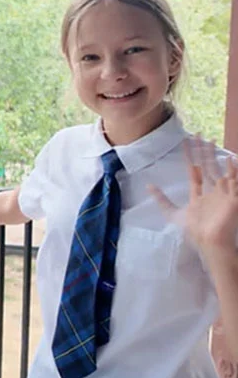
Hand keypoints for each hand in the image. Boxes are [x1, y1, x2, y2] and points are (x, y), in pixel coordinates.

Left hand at [148, 136, 237, 259]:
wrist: (209, 243)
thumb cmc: (194, 232)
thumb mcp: (173, 213)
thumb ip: (162, 200)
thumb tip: (148, 186)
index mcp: (199, 195)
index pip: (194, 171)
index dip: (190, 157)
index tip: (186, 143)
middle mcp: (211, 192)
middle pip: (206, 165)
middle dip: (202, 150)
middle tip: (199, 135)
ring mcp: (222, 193)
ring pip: (218, 168)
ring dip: (213, 154)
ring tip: (210, 139)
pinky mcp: (233, 198)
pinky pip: (234, 180)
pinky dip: (233, 170)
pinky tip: (230, 158)